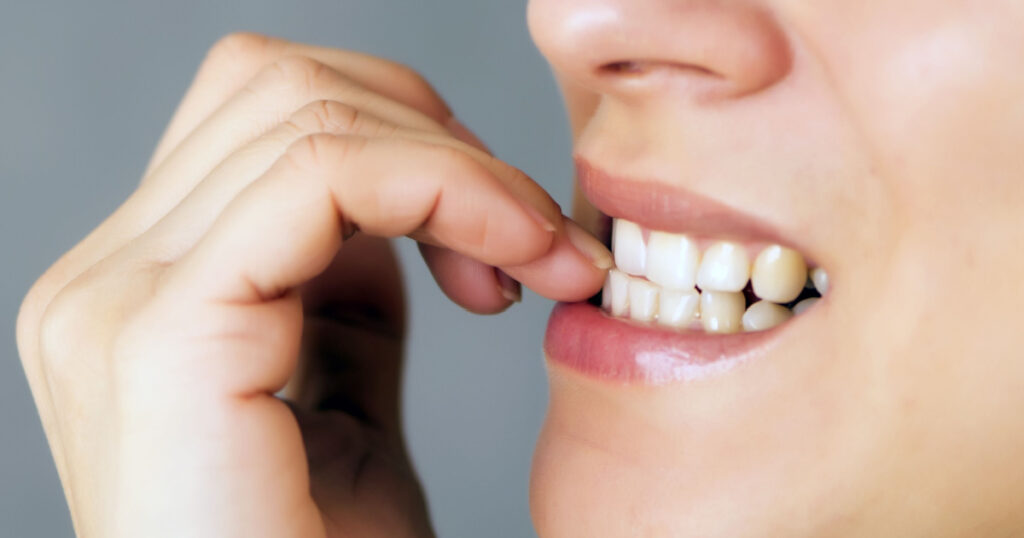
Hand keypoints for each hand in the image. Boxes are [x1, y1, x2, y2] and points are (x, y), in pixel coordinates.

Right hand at [16, 33, 609, 537]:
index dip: (412, 141)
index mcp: (144, 289)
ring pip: (306, 109)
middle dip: (440, 137)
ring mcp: (116, 302)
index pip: (267, 115)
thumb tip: (393, 202)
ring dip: (462, 166)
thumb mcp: (343, 396)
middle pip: (280, 86)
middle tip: (532, 236)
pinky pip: (324, 175)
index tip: (513, 237)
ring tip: (535, 260)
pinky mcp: (161, 336)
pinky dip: (447, 189)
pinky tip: (512, 264)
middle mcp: (105, 280)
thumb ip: (344, 290)